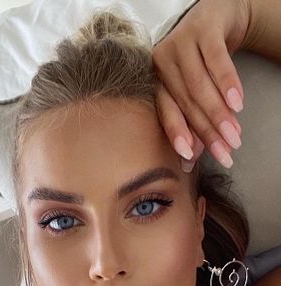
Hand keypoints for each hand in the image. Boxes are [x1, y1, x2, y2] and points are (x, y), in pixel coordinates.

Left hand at [152, 0, 251, 171]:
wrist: (218, 17)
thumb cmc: (203, 62)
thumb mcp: (195, 90)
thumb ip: (193, 121)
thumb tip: (191, 160)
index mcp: (156, 80)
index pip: (167, 113)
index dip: (178, 136)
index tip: (190, 159)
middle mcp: (163, 62)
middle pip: (187, 103)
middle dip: (207, 132)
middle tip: (225, 153)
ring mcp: (181, 43)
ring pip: (200, 86)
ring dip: (219, 114)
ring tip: (235, 135)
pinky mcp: (203, 29)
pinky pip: (216, 61)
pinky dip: (228, 84)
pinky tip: (237, 104)